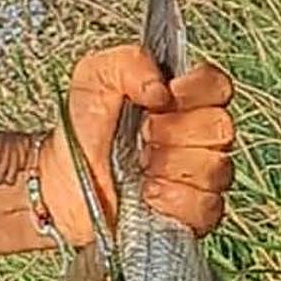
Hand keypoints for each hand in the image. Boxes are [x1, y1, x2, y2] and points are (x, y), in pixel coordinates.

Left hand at [40, 46, 234, 241]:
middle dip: (176, 134)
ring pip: (216, 169)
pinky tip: (149, 197)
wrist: (60, 186)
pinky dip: (177, 200)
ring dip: (173, 169)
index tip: (161, 100)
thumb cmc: (79, 136)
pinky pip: (207, 206)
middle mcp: (196, 139)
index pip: (218, 86)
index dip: (196, 91)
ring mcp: (197, 180)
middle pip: (220, 129)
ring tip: (141, 171)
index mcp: (182, 101)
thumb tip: (161, 86)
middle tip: (142, 140)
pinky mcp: (191, 217)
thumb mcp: (94, 79)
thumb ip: (129, 62)